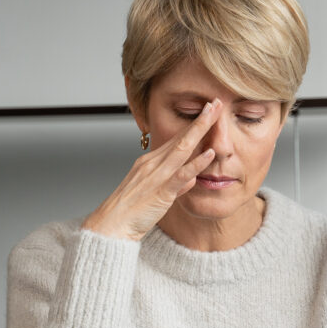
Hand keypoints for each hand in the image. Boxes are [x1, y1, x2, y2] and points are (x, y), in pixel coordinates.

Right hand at [81, 99, 222, 240]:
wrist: (111, 225)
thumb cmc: (130, 212)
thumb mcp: (155, 194)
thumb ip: (175, 185)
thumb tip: (190, 179)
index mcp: (150, 162)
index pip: (176, 139)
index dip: (193, 124)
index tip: (208, 111)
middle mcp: (153, 163)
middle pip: (180, 137)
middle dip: (200, 119)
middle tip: (215, 102)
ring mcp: (156, 175)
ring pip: (182, 148)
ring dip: (200, 130)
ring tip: (215, 115)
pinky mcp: (161, 191)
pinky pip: (181, 174)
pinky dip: (197, 163)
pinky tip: (210, 153)